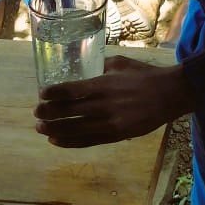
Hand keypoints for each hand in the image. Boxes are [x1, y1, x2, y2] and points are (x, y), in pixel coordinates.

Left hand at [34, 56, 194, 146]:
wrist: (169, 94)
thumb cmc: (145, 75)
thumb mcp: (122, 63)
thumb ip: (103, 66)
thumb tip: (89, 68)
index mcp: (104, 84)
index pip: (72, 90)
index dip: (54, 94)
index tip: (41, 94)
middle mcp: (103, 104)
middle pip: (70, 111)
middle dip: (49, 113)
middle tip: (35, 113)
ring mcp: (110, 122)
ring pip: (76, 129)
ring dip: (55, 129)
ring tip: (40, 128)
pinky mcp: (116, 135)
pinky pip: (89, 141)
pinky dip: (71, 142)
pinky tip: (57, 141)